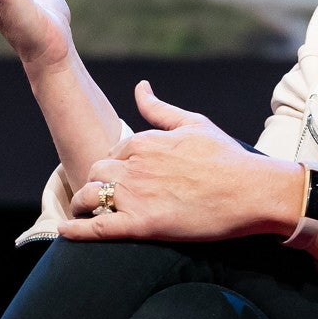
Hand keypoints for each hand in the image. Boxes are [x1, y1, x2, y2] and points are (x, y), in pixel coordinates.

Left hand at [58, 81, 303, 241]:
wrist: (251, 191)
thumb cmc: (227, 157)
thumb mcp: (194, 123)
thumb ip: (160, 109)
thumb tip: (140, 87)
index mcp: (146, 141)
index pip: (114, 153)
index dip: (116, 167)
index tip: (123, 178)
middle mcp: (136, 165)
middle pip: (97, 172)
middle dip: (98, 182)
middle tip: (105, 196)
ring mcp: (137, 196)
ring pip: (91, 195)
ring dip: (83, 202)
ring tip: (84, 210)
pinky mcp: (142, 225)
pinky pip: (98, 227)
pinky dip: (77, 230)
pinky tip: (66, 231)